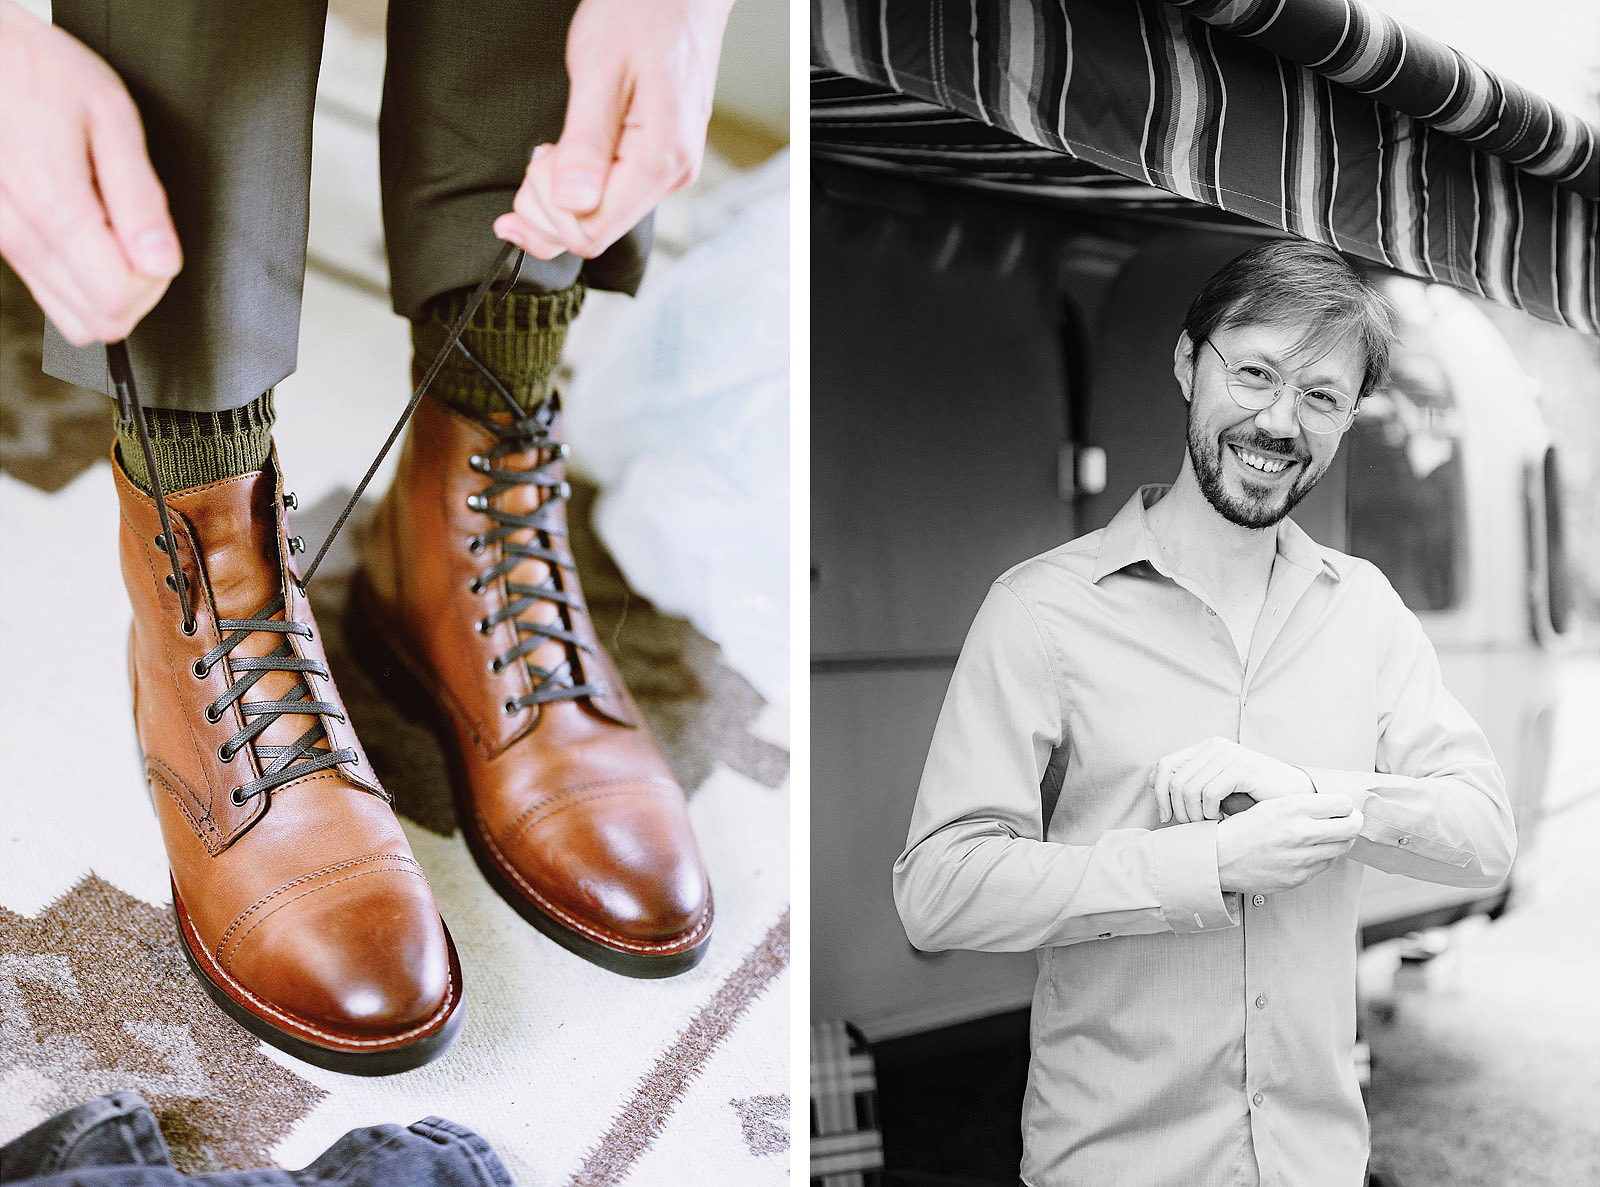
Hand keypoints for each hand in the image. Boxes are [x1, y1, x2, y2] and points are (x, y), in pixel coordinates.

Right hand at [0, 1, 179, 344]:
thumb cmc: (41, 72)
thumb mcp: (110, 116)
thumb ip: (139, 196)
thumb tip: (161, 262)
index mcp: (50, 201)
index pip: (116, 298)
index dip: (153, 281)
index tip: (157, 244)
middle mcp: (15, 230)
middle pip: (98, 318)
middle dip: (137, 289)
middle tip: (142, 238)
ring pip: (72, 315)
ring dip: (109, 287)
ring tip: (115, 230)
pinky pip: (48, 292)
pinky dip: (80, 278)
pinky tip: (87, 232)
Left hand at [493, 0, 732, 261]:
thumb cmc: (642, 12)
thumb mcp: (600, 70)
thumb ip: (586, 143)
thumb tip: (573, 204)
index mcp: (660, 160)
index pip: (591, 231)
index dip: (549, 208)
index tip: (541, 159)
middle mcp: (671, 176)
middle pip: (592, 235)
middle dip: (549, 205)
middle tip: (543, 152)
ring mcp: (668, 172)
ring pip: (599, 222)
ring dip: (560, 200)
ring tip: (555, 150)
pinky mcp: (658, 164)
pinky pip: (611, 202)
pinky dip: (576, 195)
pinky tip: (563, 165)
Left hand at [1151, 736, 1314, 823]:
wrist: (1294, 796)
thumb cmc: (1253, 796)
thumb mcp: (1215, 788)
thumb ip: (1189, 782)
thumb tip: (1152, 783)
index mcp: (1205, 748)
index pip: (1164, 765)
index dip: (1159, 793)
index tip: (1166, 817)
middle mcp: (1214, 747)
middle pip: (1173, 780)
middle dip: (1177, 809)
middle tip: (1192, 825)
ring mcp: (1229, 755)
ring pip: (1188, 789)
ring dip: (1194, 814)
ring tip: (1208, 823)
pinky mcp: (1242, 769)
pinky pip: (1209, 793)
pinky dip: (1210, 812)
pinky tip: (1221, 818)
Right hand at [1215, 793, 1362, 893]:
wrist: (1218, 859)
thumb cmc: (1242, 829)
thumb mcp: (1269, 806)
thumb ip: (1303, 805)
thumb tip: (1338, 806)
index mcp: (1290, 808)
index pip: (1342, 803)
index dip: (1344, 804)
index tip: (1341, 806)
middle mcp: (1299, 833)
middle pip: (1351, 826)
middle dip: (1353, 821)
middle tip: (1347, 819)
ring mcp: (1301, 858)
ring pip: (1343, 847)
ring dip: (1340, 839)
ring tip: (1328, 834)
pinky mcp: (1300, 877)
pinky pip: (1326, 864)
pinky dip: (1324, 855)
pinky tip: (1310, 850)